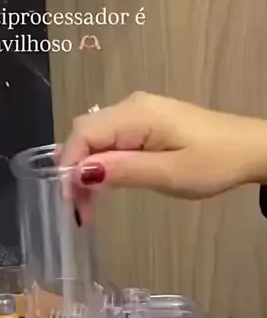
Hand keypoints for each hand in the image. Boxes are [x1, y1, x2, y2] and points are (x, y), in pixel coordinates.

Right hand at [61, 92, 266, 221]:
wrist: (250, 149)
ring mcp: (138, 112)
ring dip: (87, 170)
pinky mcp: (145, 123)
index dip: (69, 167)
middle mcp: (131, 106)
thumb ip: (124, 171)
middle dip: (75, 171)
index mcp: (136, 114)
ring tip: (91, 206)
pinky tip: (106, 186)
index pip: (83, 133)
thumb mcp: (169, 174)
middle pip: (85, 134)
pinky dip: (102, 164)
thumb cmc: (214, 163)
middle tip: (81, 211)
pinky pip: (111, 139)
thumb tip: (81, 172)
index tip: (72, 203)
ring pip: (95, 138)